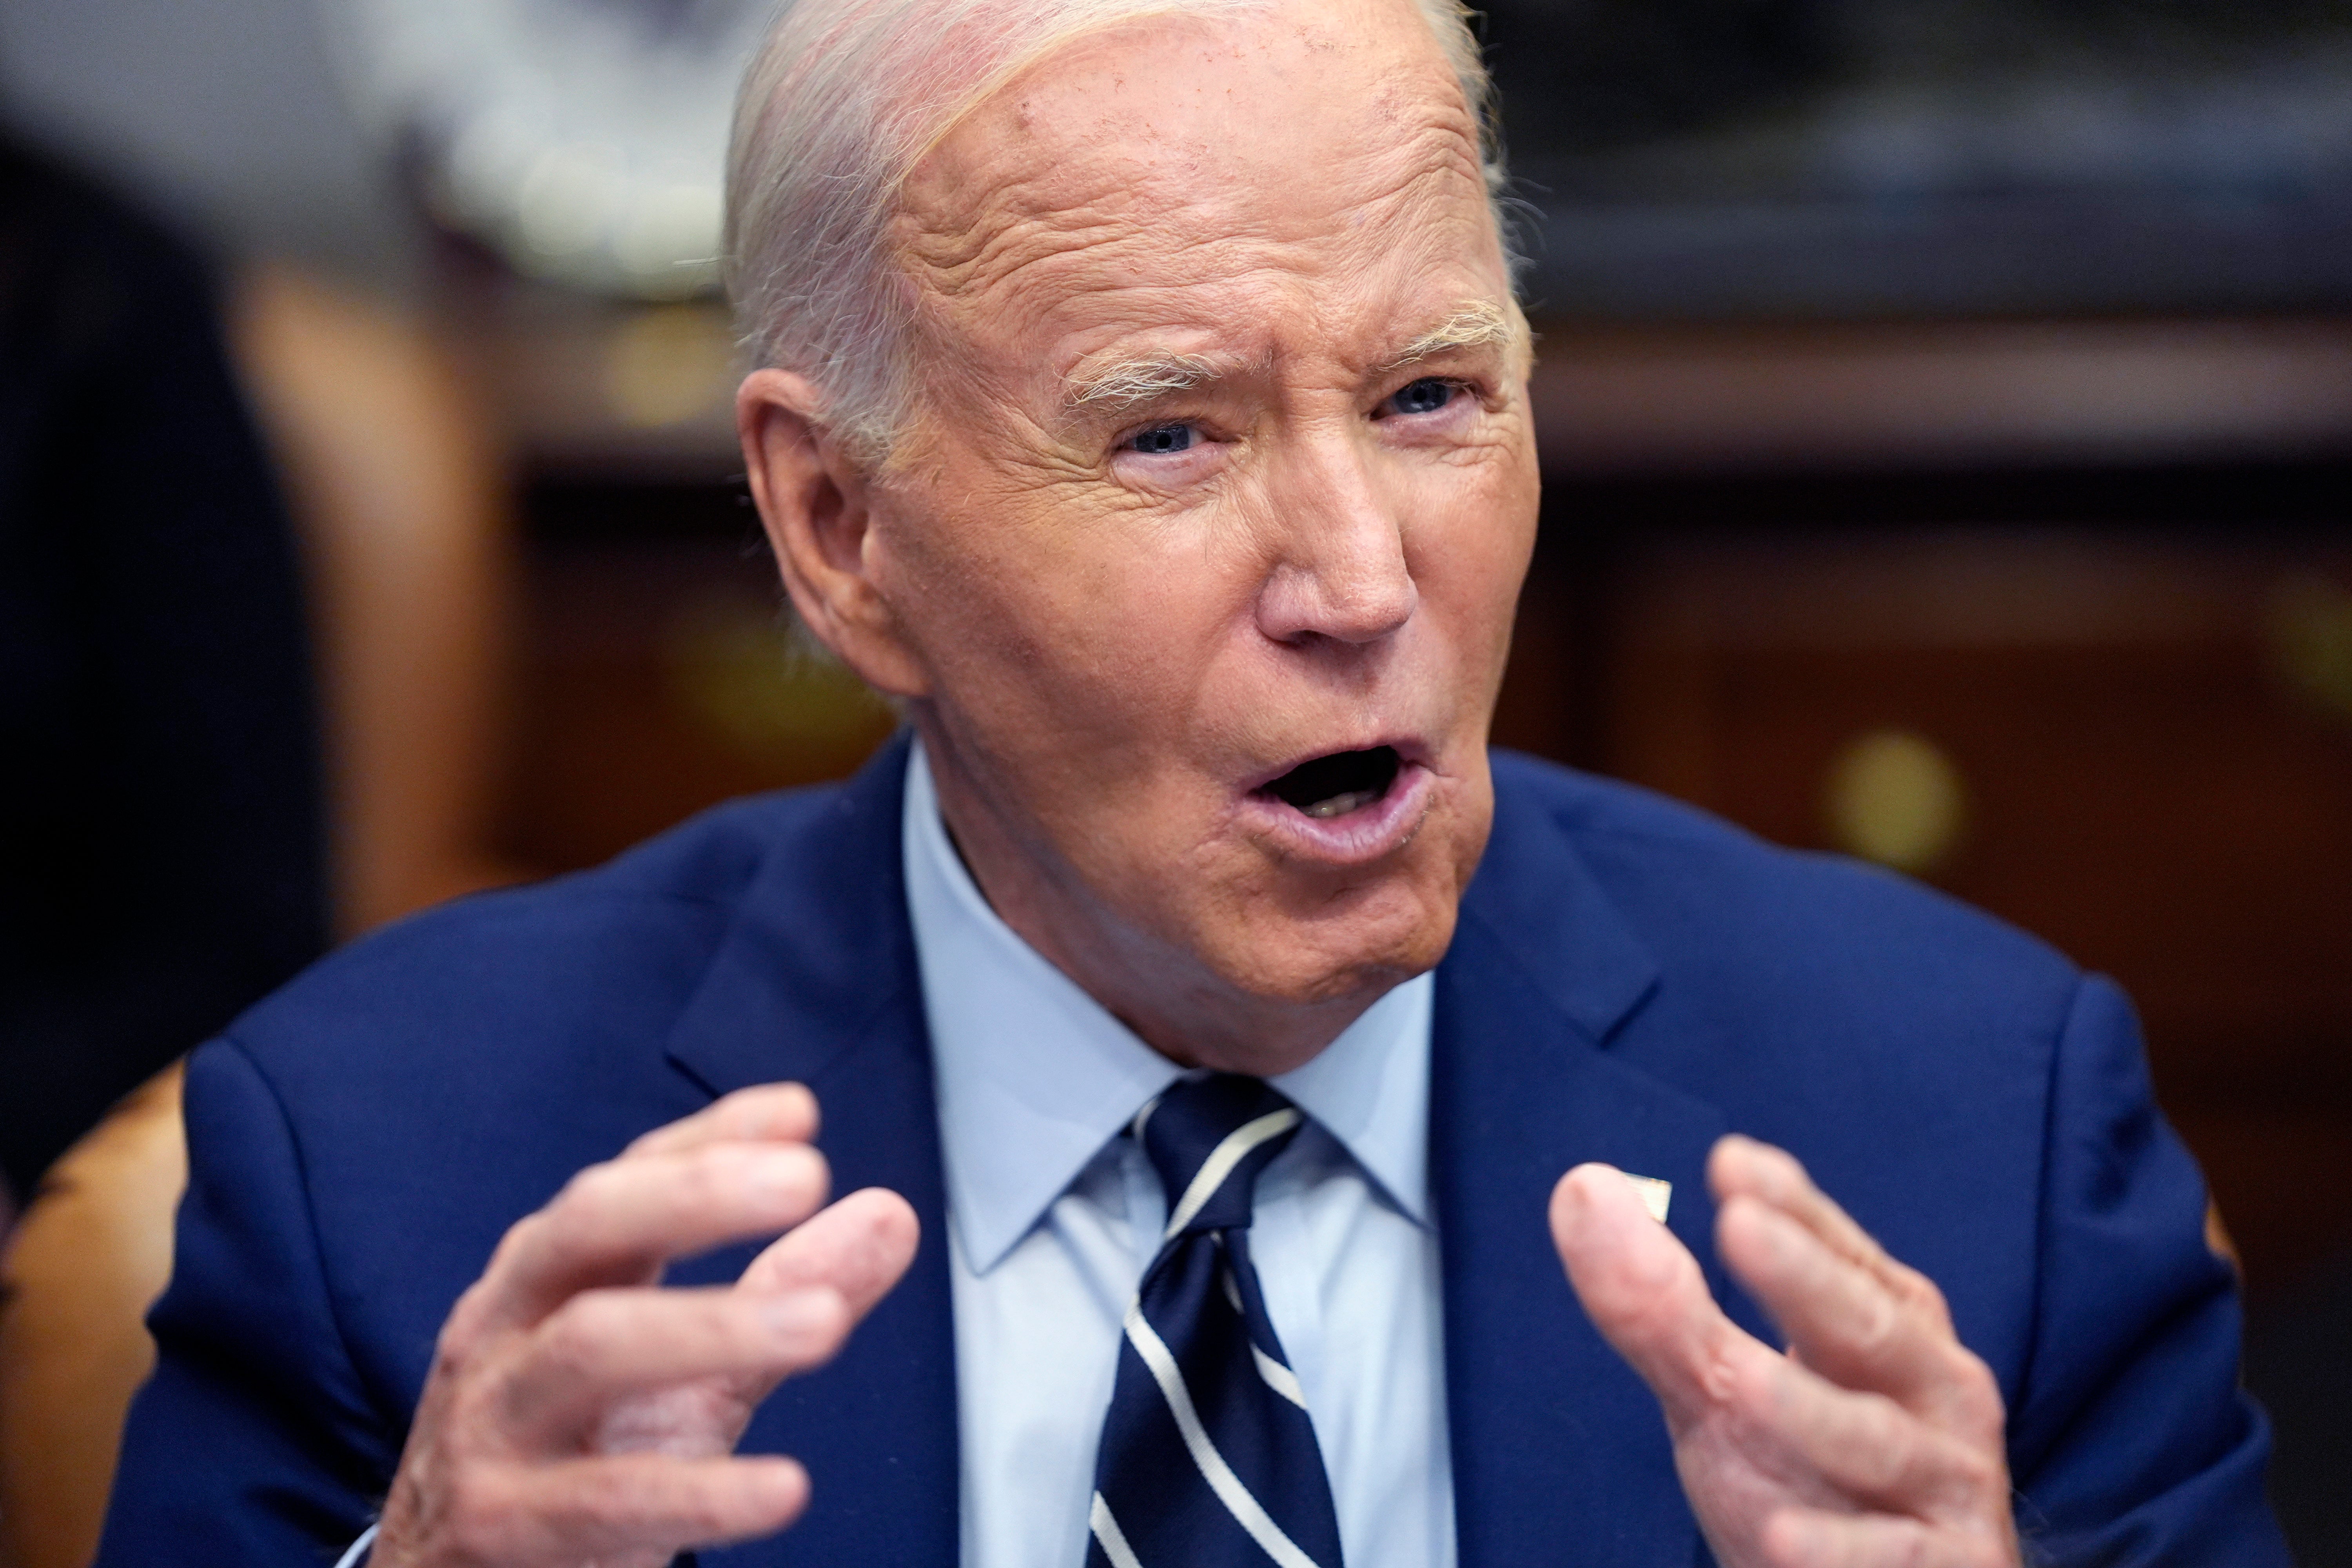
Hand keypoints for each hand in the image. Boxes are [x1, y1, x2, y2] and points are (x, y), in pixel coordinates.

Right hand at [373, 1084, 918, 1567]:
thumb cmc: (572, 1458)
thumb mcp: (686, 1371)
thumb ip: (784, 1290)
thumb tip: (890, 1214)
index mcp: (547, 1280)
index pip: (621, 1183)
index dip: (706, 1140)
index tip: (797, 1113)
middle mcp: (504, 1333)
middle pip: (585, 1231)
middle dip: (693, 1195)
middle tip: (804, 1178)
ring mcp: (492, 1427)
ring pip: (590, 1350)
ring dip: (714, 1327)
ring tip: (823, 1323)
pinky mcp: (498, 1529)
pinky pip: (604, 1502)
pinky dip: (700, 1495)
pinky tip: (783, 1488)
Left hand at [1551, 1135, 2016, 1567]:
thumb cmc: (1803, 1477)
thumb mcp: (1723, 1390)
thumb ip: (1662, 1301)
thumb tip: (1585, 1185)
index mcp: (1891, 1332)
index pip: (1846, 1256)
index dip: (1793, 1208)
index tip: (1730, 1160)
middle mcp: (1935, 1396)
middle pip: (1870, 1327)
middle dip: (1806, 1280)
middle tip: (1742, 1226)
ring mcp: (1948, 1486)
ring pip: (1879, 1443)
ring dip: (1811, 1414)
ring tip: (1742, 1387)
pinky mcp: (1949, 1567)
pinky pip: (1890, 1556)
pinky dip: (1836, 1547)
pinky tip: (1778, 1539)